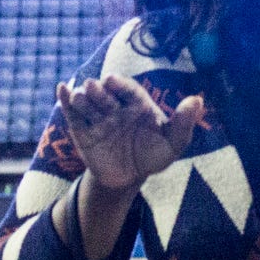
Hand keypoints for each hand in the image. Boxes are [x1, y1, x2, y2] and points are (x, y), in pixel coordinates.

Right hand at [57, 74, 204, 192]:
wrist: (127, 179)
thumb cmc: (152, 156)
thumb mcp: (172, 144)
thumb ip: (183, 123)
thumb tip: (198, 100)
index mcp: (138, 105)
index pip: (128, 90)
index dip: (120, 84)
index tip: (111, 80)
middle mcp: (116, 107)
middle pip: (105, 95)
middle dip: (99, 91)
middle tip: (93, 87)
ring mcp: (98, 117)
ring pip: (87, 102)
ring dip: (82, 97)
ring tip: (79, 96)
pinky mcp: (82, 130)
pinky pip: (73, 114)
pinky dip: (66, 101)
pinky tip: (61, 89)